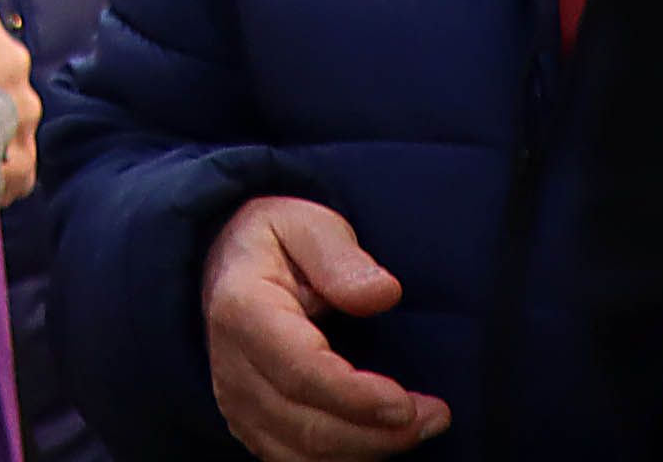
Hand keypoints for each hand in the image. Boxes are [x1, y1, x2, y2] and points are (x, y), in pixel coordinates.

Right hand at [200, 196, 450, 459]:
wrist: (226, 265)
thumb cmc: (275, 242)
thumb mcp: (306, 223)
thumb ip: (340, 256)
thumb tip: (383, 294)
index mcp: (242, 310)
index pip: (300, 372)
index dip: (356, 397)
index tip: (408, 403)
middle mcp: (232, 368)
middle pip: (308, 426)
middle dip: (379, 434)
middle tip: (436, 416)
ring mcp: (237, 403)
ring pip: (305, 455)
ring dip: (369, 451)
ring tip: (421, 426)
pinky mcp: (250, 425)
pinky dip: (346, 458)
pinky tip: (382, 438)